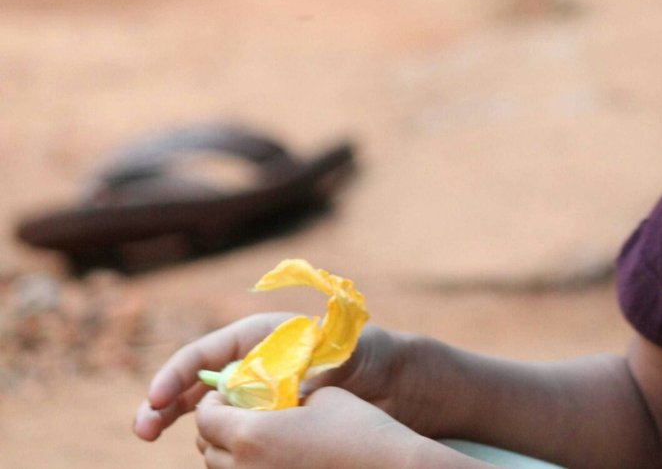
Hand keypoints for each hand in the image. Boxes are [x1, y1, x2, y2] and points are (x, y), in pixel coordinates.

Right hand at [134, 313, 414, 441]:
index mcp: (256, 337)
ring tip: (161, 436)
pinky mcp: (259, 418)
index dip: (176, 375)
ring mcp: (250, 393)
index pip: (203, 353)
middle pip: (190, 383)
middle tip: (144, 430)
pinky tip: (208, 453)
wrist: (387, 378)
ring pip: (203, 411)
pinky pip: (226, 429)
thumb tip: (273, 376)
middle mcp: (246, 363)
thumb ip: (303, 363)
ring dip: (180, 423)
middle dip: (161, 404)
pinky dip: (211, 440)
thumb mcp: (336, 352)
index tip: (158, 398)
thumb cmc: (363, 354)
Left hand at [193, 386, 421, 468]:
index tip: (233, 393)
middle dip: (219, 427)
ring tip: (264, 438)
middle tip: (244, 413)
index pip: (205, 416)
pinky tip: (279, 459)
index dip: (215, 401)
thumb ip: (282, 396)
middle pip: (206, 448)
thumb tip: (266, 397)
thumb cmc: (358, 428)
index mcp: (250, 435)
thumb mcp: (319, 396)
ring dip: (232, 453)